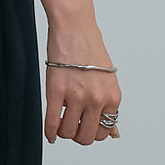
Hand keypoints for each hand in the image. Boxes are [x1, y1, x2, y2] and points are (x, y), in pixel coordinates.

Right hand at [44, 27, 119, 145]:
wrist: (74, 28)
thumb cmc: (90, 50)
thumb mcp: (108, 81)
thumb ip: (110, 108)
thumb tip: (114, 134)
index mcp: (112, 98)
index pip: (104, 132)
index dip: (92, 132)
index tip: (84, 126)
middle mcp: (97, 99)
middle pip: (86, 137)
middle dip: (77, 135)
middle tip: (71, 126)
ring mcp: (77, 96)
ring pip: (69, 132)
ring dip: (63, 132)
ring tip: (61, 122)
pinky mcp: (57, 91)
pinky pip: (52, 122)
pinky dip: (50, 132)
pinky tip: (50, 133)